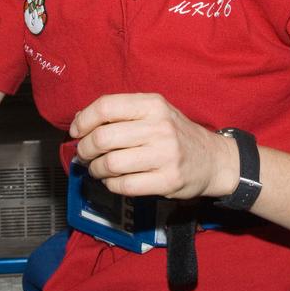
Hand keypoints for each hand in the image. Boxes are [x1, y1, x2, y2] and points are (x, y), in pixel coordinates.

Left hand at [70, 93, 238, 199]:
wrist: (212, 159)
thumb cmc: (175, 134)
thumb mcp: (153, 112)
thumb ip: (120, 113)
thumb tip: (79, 121)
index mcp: (152, 104)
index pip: (105, 107)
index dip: (83, 120)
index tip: (76, 132)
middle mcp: (159, 127)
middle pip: (103, 138)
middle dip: (85, 149)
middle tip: (84, 155)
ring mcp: (165, 155)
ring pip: (110, 164)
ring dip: (96, 170)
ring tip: (98, 169)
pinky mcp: (167, 181)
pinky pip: (123, 186)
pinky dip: (111, 185)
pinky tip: (114, 181)